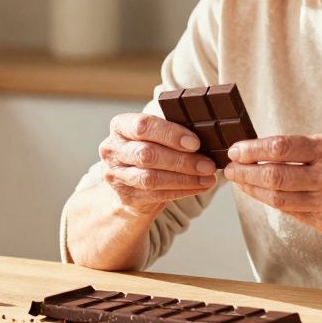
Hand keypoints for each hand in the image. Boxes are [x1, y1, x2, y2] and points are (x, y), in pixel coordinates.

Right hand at [99, 113, 217, 217]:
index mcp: (120, 126)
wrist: (131, 184)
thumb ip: (172, 129)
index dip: (170, 134)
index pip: (142, 126)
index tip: (195, 143)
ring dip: (184, 178)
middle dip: (182, 160)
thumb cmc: (151, 150)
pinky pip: (157, 194)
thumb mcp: (156, 134)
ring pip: (152, 178)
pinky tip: (200, 186)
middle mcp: (112, 150)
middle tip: (208, 164)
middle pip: (147, 154)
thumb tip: (207, 130)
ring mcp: (116, 175)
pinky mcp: (127, 197)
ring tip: (208, 176)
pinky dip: (183, 190)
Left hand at [223, 134, 321, 235]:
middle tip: (229, 168)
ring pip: (278, 198)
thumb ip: (303, 149)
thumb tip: (259, 150)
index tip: (235, 150)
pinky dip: (270, 202)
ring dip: (252, 190)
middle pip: (275, 175)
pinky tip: (259, 194)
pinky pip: (289, 212)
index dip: (253, 149)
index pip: (282, 147)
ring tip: (238, 181)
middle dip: (246, 172)